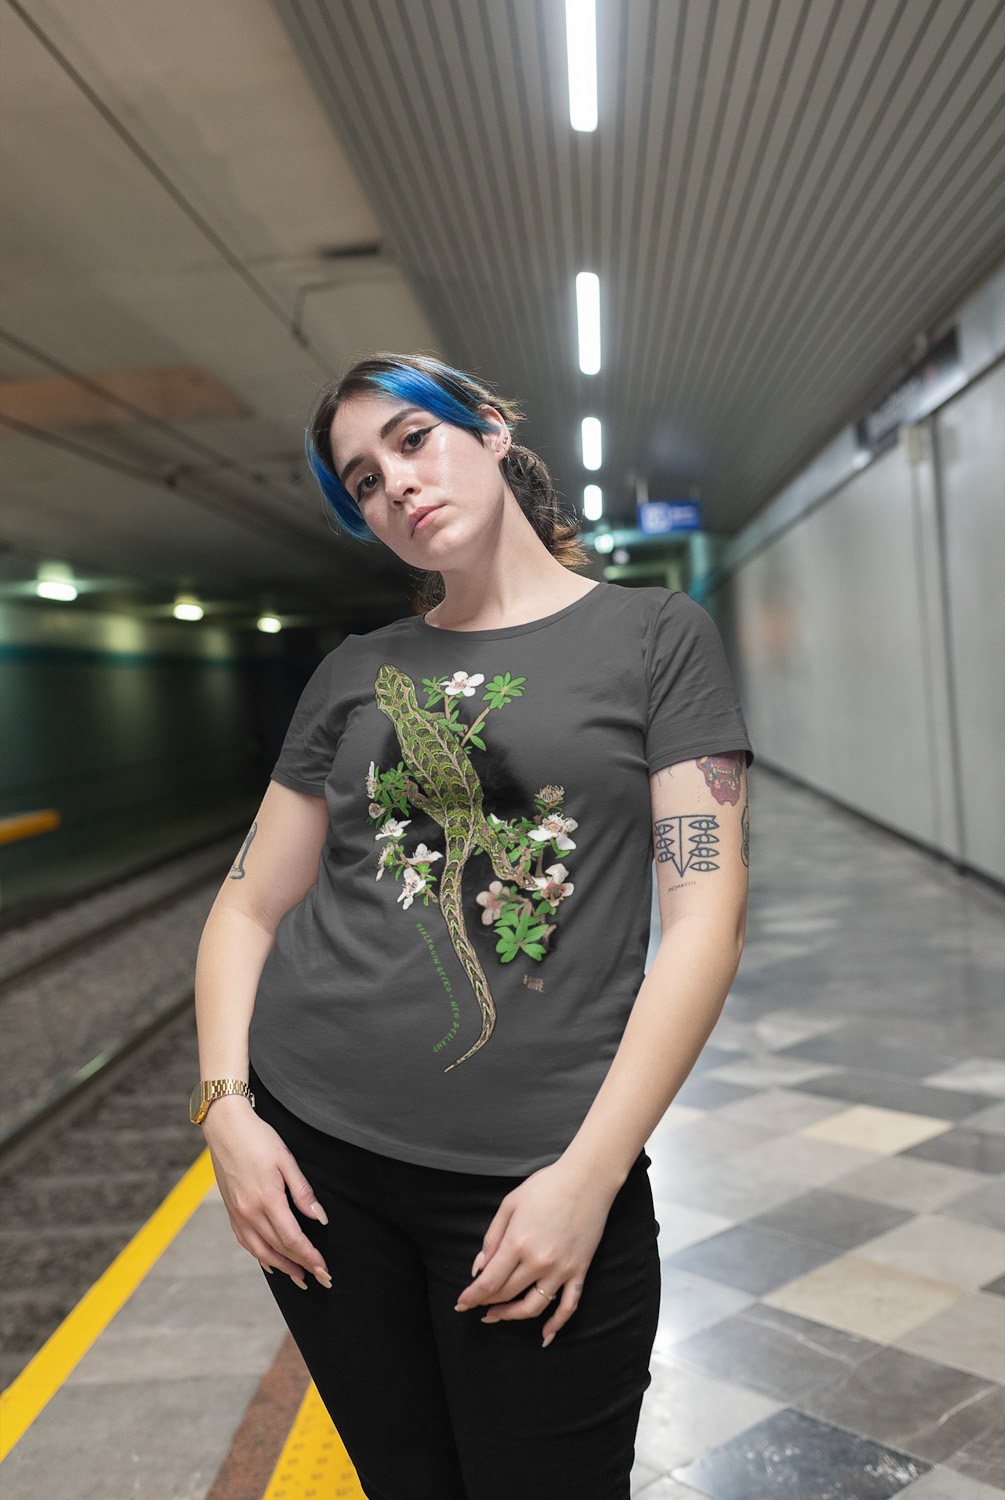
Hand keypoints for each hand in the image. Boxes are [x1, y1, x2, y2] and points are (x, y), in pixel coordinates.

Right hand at [201, 1096, 331, 1290]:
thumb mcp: (286, 1160)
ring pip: (261, 1251)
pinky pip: (246, 1242)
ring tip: (299, 1278)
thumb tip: (319, 1218)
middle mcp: (250, 1212)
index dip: (310, 1257)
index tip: (324, 1269)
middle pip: (279, 1249)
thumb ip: (303, 1192)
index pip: (293, 1239)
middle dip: (301, 1266)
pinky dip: (261, 1256)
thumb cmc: (258, 1139)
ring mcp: (238, 1214)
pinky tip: (270, 1262)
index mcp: (267, 1200)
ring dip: (282, 1267)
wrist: (225, 1127)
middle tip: (320, 1279)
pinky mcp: (231, 1211)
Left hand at [453, 1158, 617, 1346]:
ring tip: (497, 1315)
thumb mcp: (510, 1204)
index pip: (489, 1282)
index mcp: (518, 1242)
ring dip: (512, 1316)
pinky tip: (545, 1336)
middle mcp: (539, 1261)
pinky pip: (569, 1306)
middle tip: (476, 1305)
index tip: (461, 1304)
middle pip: (507, 1294)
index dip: (472, 1296)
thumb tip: (479, 1268)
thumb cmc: (546, 1186)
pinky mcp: (579, 1271)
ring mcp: (561, 1269)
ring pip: (533, 1306)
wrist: (588, 1179)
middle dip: (487, 1302)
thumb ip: (492, 1237)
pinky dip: (557, 1324)